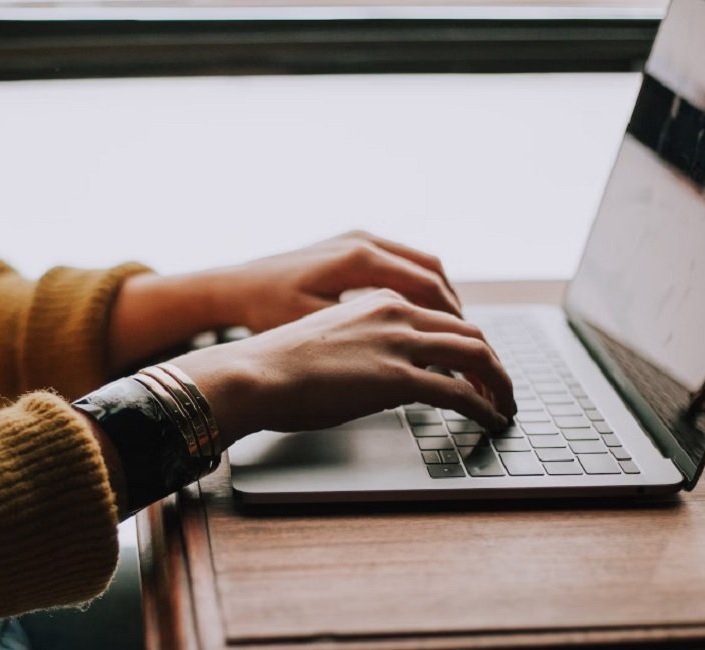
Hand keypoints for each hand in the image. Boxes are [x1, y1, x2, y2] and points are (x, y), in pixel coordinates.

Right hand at [168, 290, 515, 446]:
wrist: (253, 373)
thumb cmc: (275, 365)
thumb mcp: (327, 341)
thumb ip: (361, 346)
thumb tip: (375, 375)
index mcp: (378, 301)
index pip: (441, 316)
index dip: (466, 343)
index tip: (475, 366)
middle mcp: (395, 313)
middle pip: (468, 332)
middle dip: (493, 363)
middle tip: (501, 388)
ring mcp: (398, 343)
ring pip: (475, 355)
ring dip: (499, 383)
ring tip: (505, 406)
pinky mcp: (397, 377)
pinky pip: (460, 392)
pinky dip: (484, 406)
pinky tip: (490, 420)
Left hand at [210, 229, 462, 332]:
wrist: (234, 287)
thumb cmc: (267, 311)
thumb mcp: (318, 328)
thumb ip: (367, 337)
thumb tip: (415, 356)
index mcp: (359, 259)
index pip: (427, 287)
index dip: (453, 320)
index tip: (467, 348)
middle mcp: (363, 241)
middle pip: (432, 272)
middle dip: (454, 310)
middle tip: (469, 344)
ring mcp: (358, 239)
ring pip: (420, 264)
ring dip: (440, 297)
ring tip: (451, 332)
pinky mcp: (350, 244)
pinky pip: (401, 262)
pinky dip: (419, 287)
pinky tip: (420, 315)